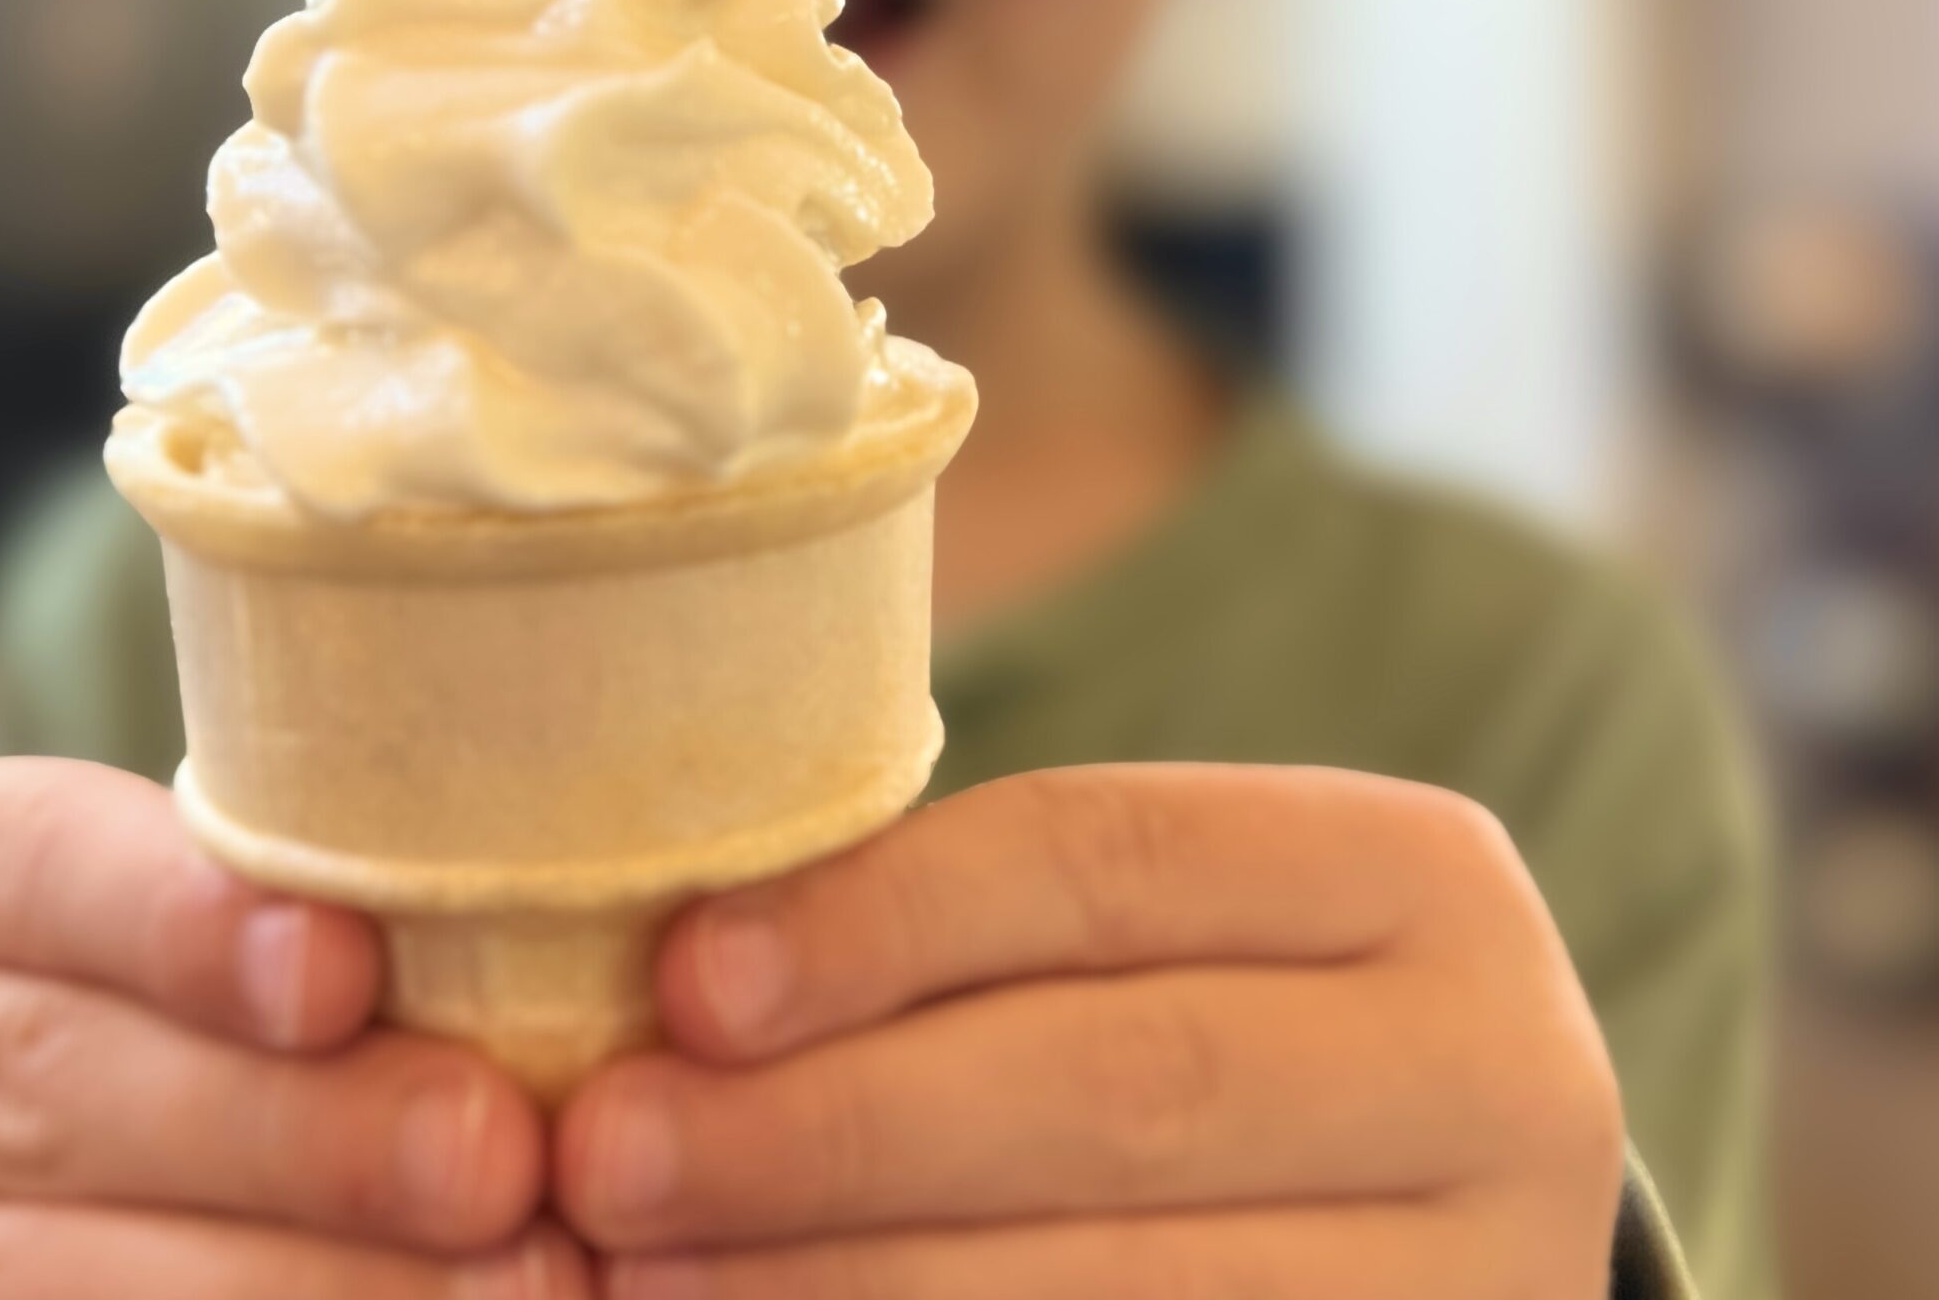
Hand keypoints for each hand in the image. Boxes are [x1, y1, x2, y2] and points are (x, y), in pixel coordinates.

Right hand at [0, 758, 586, 1298]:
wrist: (88, 1171)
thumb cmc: (203, 1000)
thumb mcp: (210, 922)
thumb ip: (305, 911)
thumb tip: (524, 929)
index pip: (28, 864)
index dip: (186, 920)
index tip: (352, 969)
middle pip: (43, 1086)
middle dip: (291, 1133)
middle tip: (496, 1156)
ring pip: (30, 1286)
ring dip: (293, 1291)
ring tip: (509, 1282)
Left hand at [554, 766, 1624, 1296]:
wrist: (1417, 1220)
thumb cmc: (1215, 1025)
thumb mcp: (1158, 941)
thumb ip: (970, 941)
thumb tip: (686, 988)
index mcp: (1419, 881)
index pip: (1113, 862)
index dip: (885, 917)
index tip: (683, 979)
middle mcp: (1505, 1077)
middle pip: (1119, 1086)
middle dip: (839, 1129)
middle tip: (615, 1154)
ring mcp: (1488, 1284)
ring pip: (1130, 1286)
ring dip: (852, 1289)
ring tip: (650, 1277)